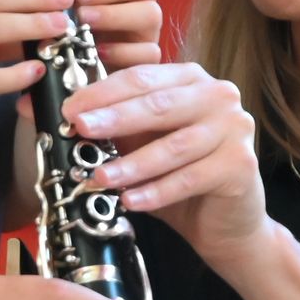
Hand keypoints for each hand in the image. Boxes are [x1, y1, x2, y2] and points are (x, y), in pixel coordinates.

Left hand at [65, 63, 271, 275]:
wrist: (227, 222)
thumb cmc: (180, 176)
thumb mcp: (142, 144)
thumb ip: (112, 125)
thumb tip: (58, 114)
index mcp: (191, 79)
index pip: (143, 78)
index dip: (103, 92)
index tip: (70, 108)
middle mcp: (219, 96)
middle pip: (159, 104)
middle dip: (115, 118)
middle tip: (80, 128)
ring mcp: (235, 128)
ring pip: (173, 145)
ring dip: (132, 164)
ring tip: (99, 177)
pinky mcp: (241, 164)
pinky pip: (190, 178)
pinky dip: (157, 192)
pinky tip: (131, 202)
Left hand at [67, 0, 161, 70]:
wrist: (78, 73)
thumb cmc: (73, 34)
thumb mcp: (67, 8)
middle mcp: (141, 2)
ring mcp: (149, 31)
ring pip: (152, 13)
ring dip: (115, 14)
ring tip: (85, 20)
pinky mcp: (148, 59)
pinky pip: (149, 52)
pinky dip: (124, 50)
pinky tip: (99, 51)